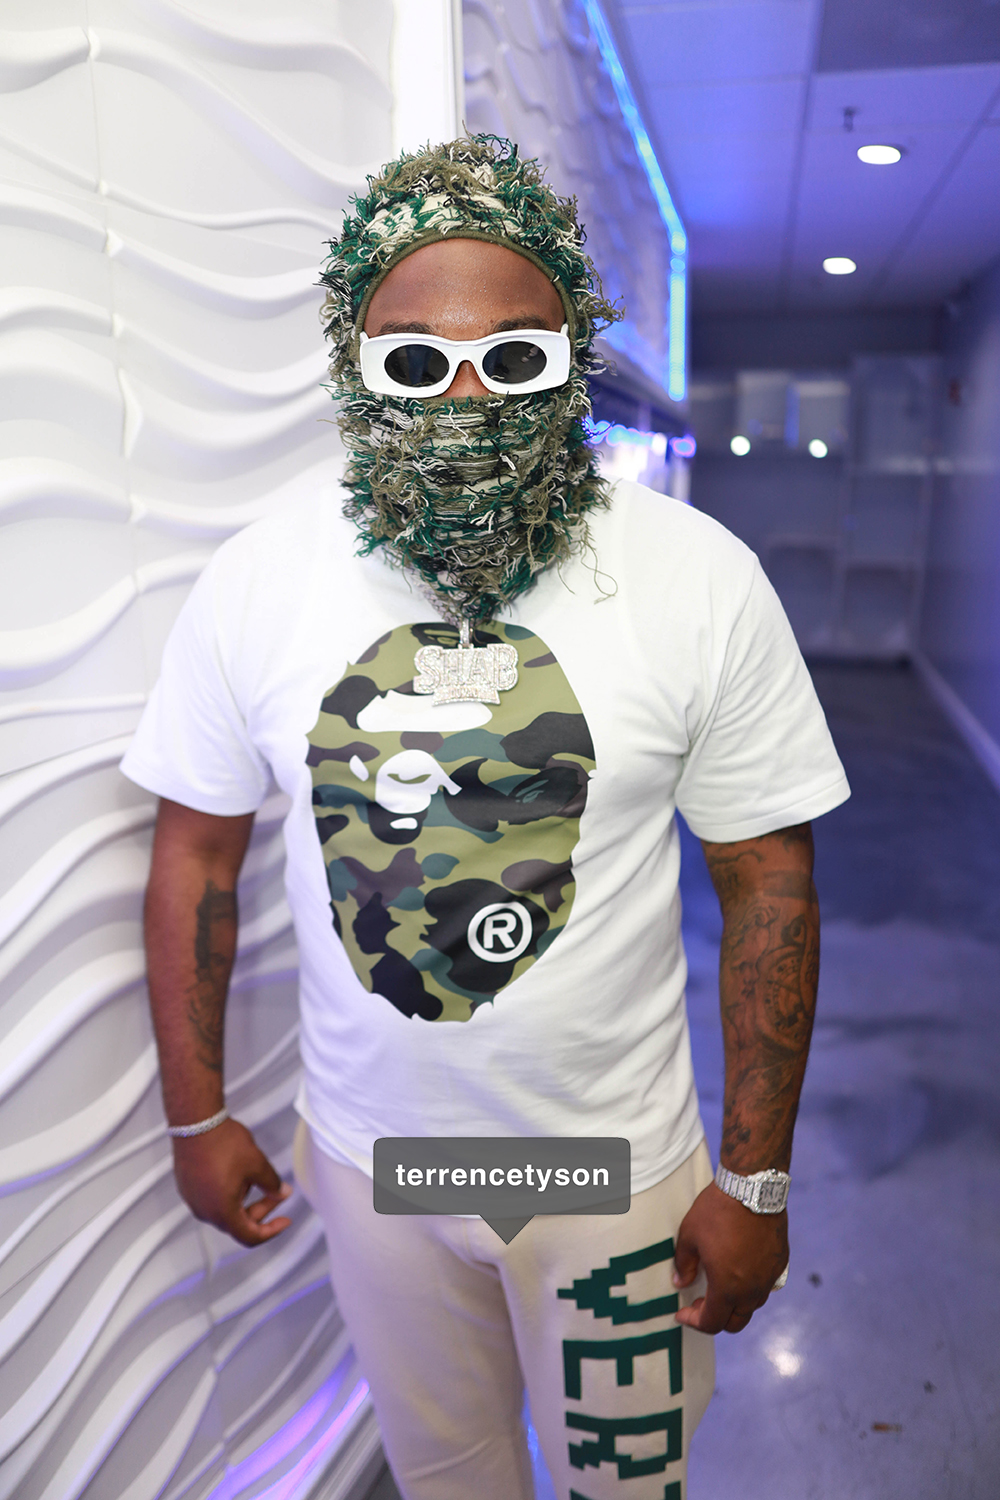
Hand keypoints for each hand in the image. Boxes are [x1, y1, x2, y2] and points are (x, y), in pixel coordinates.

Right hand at [171, 1118, 291, 1246]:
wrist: (195, 1121)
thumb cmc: (222, 1143)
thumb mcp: (258, 1164)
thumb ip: (272, 1184)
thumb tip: (281, 1193)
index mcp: (223, 1213)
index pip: (250, 1236)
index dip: (271, 1230)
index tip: (284, 1221)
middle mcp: (204, 1212)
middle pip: (237, 1223)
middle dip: (260, 1210)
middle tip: (276, 1192)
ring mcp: (193, 1200)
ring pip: (224, 1209)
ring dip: (243, 1199)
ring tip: (254, 1175)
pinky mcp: (187, 1187)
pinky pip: (211, 1198)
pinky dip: (227, 1192)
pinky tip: (236, 1171)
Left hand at [673, 1183, 787, 1333]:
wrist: (753, 1187)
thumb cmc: (718, 1211)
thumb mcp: (690, 1236)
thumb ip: (684, 1265)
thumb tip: (681, 1283)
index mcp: (728, 1288)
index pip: (712, 1322)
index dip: (694, 1322)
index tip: (683, 1313)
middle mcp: (752, 1290)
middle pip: (735, 1322)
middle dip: (716, 1318)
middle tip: (700, 1303)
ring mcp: (769, 1277)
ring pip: (752, 1304)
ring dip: (734, 1303)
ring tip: (719, 1285)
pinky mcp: (780, 1263)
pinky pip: (765, 1285)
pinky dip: (751, 1286)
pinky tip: (739, 1269)